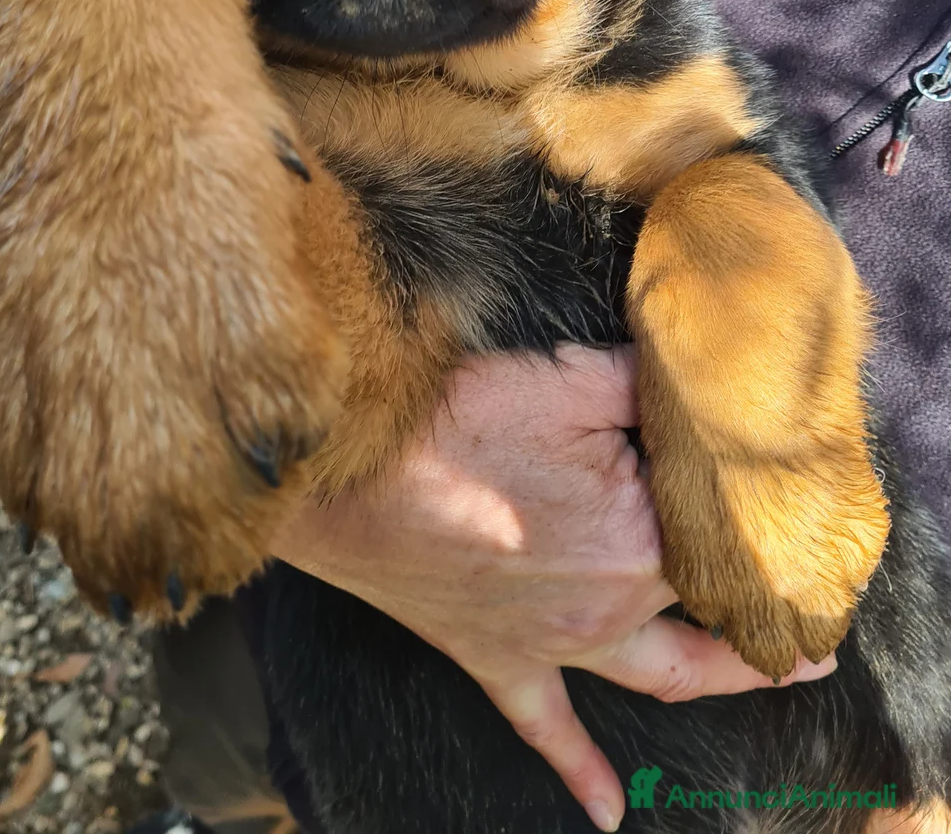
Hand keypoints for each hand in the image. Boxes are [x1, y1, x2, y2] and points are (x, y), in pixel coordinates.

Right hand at [273, 345, 835, 831]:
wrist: (350, 476)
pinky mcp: (500, 660)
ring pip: (662, 678)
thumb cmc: (458, 423)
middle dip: (771, 615)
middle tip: (819, 617)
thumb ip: (649, 384)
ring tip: (780, 678)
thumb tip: (697, 383)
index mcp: (644, 540)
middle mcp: (613, 608)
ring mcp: (557, 645)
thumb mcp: (568, 379)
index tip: (783, 501)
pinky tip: (608, 814)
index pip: (726, 534)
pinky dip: (583, 775)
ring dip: (722, 680)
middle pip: (715, 614)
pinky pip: (548, 730)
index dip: (755, 514)